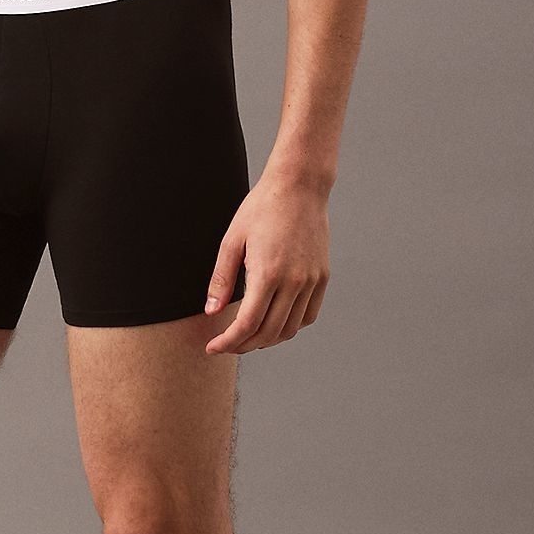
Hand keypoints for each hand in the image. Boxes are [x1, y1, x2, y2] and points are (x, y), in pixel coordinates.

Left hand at [202, 173, 330, 353]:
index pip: (247, 324)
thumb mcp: (232, 240)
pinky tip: (274, 321)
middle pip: (269, 333)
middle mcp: (294, 281)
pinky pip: (308, 315)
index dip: (228, 342)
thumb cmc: (262, 207)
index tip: (212, 347)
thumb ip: (222, 279)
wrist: (300, 186)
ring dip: (267, 339)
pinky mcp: (322, 277)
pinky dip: (290, 326)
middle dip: (244, 345)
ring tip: (248, 336)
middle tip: (226, 344)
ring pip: (290, 329)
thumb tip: (211, 311)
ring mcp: (312, 280)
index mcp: (268, 272)